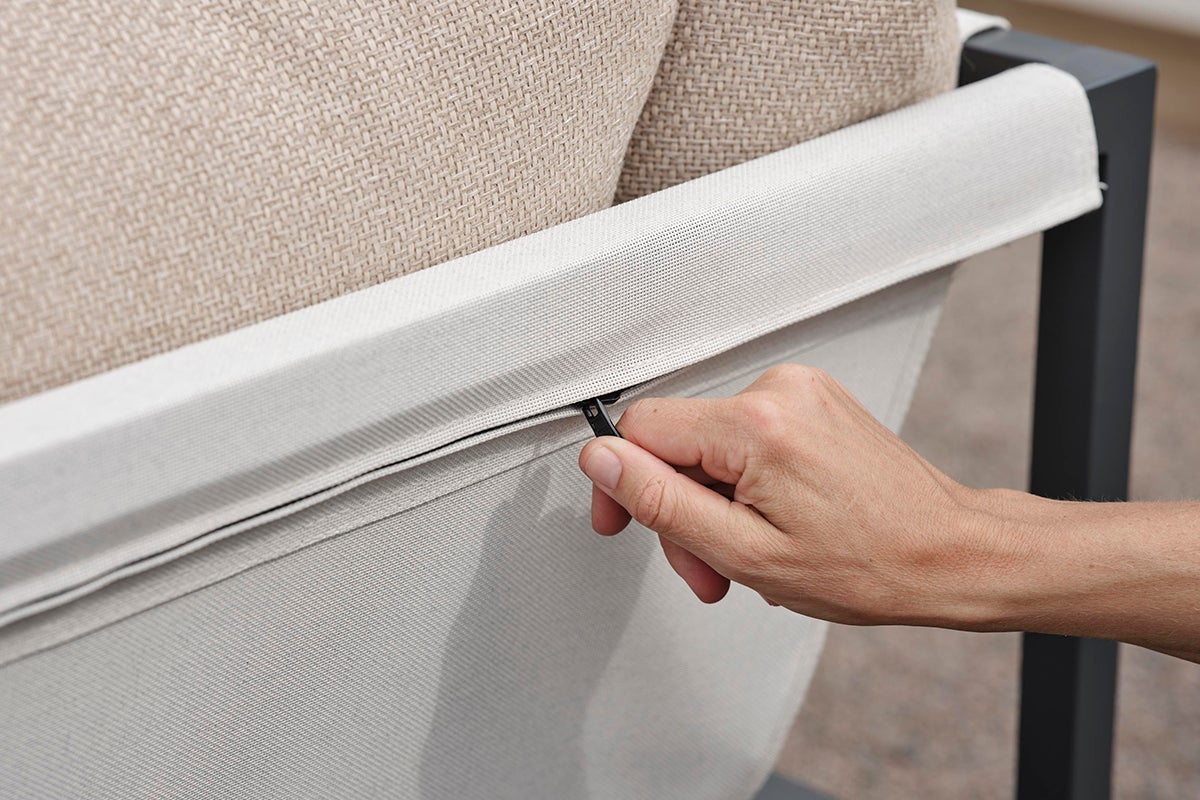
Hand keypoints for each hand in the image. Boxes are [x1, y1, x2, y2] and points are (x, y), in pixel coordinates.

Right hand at [578, 364, 999, 626]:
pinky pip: (746, 436)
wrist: (945, 552)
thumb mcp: (746, 552)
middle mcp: (779, 390)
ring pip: (710, 443)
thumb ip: (661, 502)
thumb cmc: (870, 563)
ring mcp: (800, 391)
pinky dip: (744, 482)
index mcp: (758, 425)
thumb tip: (601, 460)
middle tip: (706, 565)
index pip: (641, 428)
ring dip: (714, 502)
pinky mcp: (812, 400)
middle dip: (680, 508)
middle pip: (678, 440)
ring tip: (747, 552)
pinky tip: (770, 519)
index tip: (624, 520)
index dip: (621, 481)